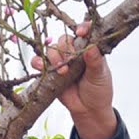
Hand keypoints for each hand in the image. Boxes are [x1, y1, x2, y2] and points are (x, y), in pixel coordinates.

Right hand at [32, 21, 116, 138]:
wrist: (89, 110)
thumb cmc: (99, 90)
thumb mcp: (100, 75)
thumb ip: (95, 61)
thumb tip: (91, 47)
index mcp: (89, 48)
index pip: (85, 31)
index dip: (82, 28)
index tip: (80, 32)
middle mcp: (74, 52)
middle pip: (64, 39)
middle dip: (65, 49)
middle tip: (71, 62)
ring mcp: (61, 61)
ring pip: (51, 49)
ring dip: (53, 57)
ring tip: (61, 71)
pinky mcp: (50, 72)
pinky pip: (38, 62)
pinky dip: (37, 62)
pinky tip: (41, 67)